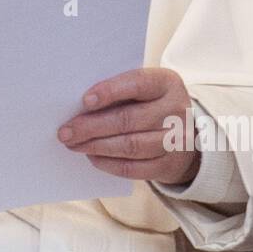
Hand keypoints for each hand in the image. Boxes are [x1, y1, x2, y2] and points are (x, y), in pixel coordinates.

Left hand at [57, 67, 200, 185]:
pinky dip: (109, 164)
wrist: (187, 134)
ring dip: (96, 146)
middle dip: (92, 126)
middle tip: (66, 132)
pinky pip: (134, 168)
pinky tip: (92, 157)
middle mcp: (175, 111)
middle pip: (129, 119)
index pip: (137, 83)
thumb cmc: (152, 105)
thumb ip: (120, 91)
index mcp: (167, 83)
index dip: (110, 91)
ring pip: (130, 146)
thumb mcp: (145, 90)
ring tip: (74, 145)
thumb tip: (79, 105)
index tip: (85, 100)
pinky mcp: (168, 165)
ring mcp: (176, 140)